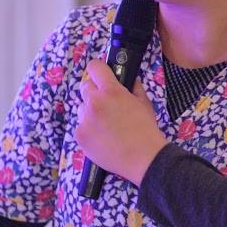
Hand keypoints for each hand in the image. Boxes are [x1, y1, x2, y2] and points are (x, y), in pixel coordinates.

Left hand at [75, 59, 166, 184]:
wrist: (143, 158)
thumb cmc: (146, 130)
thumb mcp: (144, 104)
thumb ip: (134, 88)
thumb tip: (129, 80)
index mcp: (111, 91)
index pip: (94, 67)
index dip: (98, 70)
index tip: (101, 76)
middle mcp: (94, 102)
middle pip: (85, 87)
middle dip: (94, 93)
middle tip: (106, 105)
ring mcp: (84, 120)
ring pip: (81, 108)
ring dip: (90, 113)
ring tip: (105, 126)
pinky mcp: (80, 135)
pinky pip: (80, 127)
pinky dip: (88, 131)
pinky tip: (102, 139)